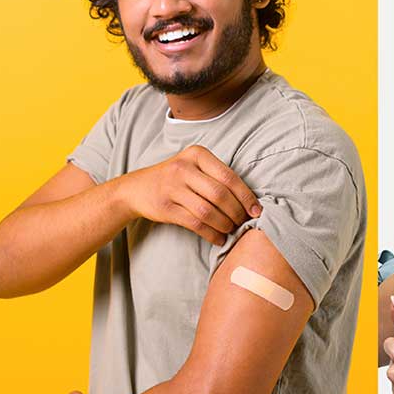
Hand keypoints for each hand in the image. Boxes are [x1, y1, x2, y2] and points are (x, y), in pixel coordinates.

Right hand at [114, 144, 261, 243]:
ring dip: (225, 224)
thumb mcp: (194, 166)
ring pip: (208, 211)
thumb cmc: (176, 178)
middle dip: (236, 212)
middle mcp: (183, 168)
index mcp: (197, 154)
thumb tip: (251, 202)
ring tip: (231, 230)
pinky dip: (211, 233)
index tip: (256, 211)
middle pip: (220, 195)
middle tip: (243, 222)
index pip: (229, 177)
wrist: (136, 188)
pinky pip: (195, 223)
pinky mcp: (164, 207)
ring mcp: (171, 188)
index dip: (246, 196)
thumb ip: (218, 177)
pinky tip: (218, 238)